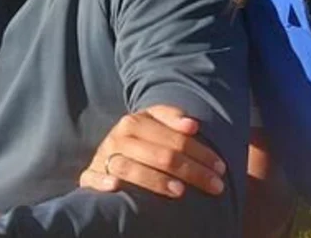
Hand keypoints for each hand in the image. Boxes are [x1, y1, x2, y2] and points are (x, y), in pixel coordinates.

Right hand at [78, 105, 224, 197]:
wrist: (103, 156)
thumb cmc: (139, 142)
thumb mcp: (152, 124)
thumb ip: (171, 118)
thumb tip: (192, 125)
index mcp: (136, 121)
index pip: (175, 139)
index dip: (201, 152)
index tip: (220, 167)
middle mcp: (119, 137)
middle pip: (161, 155)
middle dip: (192, 171)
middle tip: (216, 186)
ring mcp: (104, 157)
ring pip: (131, 168)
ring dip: (156, 180)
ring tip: (181, 192)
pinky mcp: (89, 176)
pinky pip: (94, 179)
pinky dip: (103, 182)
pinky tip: (116, 187)